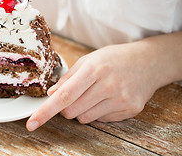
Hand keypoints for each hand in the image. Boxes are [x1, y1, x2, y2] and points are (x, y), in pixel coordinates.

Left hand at [26, 41, 170, 130]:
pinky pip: (101, 120)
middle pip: (71, 111)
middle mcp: (107, 86)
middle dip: (66, 107)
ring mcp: (120, 100)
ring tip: (94, 94)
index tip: (32, 123)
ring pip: (84, 118)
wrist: (149, 62)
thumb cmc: (114, 58)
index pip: (64, 96)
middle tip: (76, 94)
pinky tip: (107, 98)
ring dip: (81, 110)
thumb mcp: (89, 59)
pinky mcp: (129, 110)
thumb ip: (68, 77)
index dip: (45, 111)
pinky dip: (97, 112)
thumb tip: (51, 94)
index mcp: (93, 70)